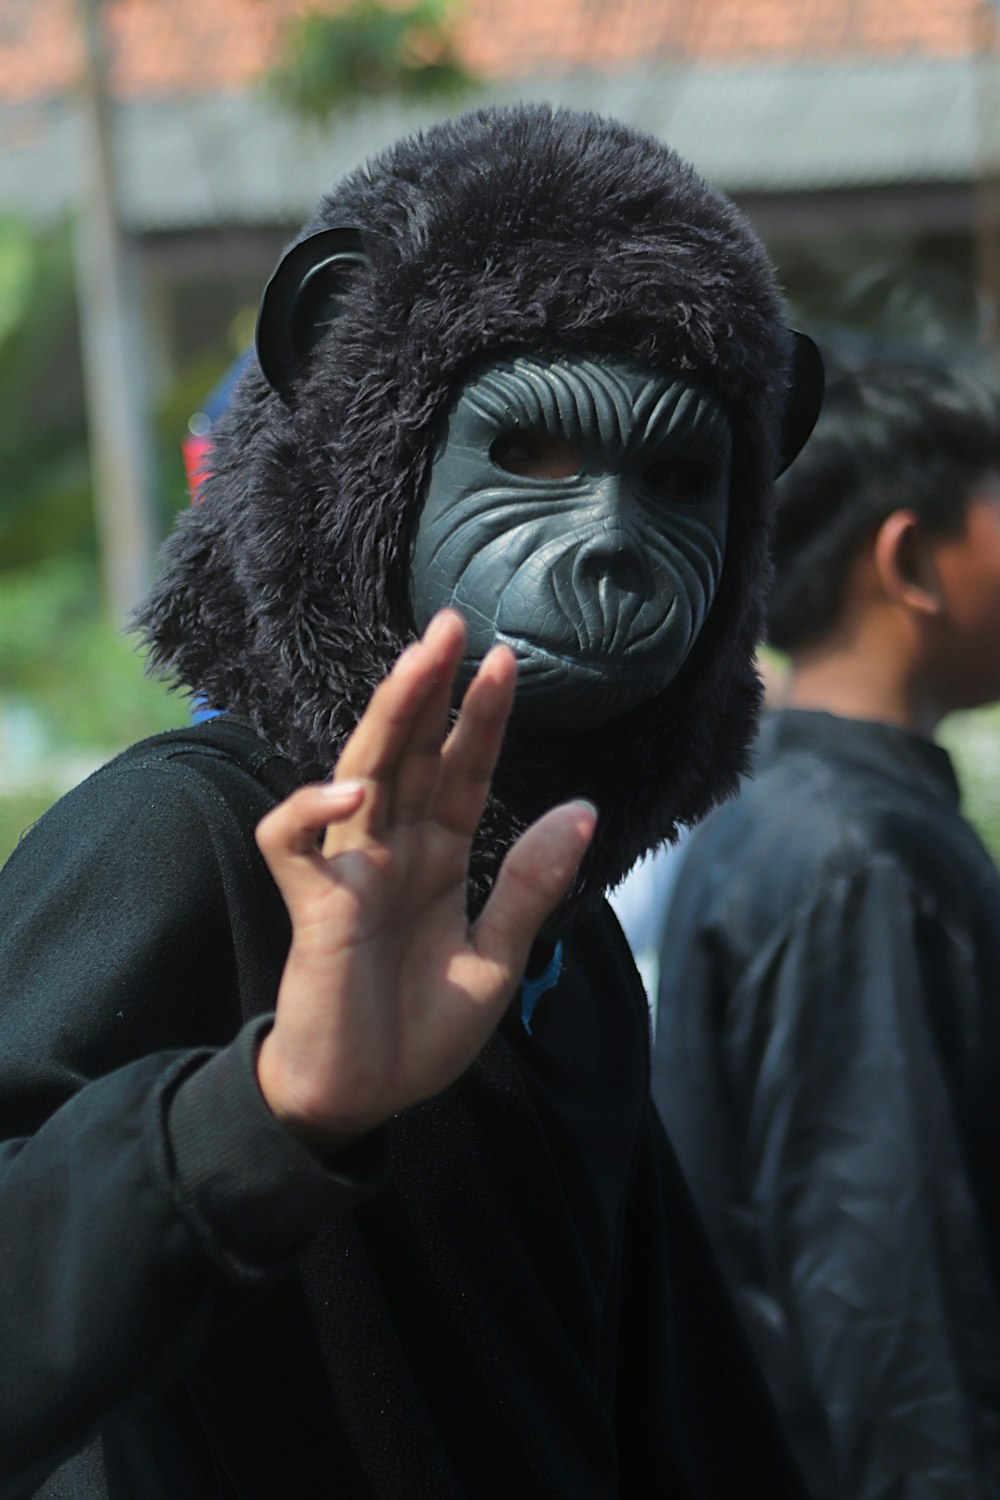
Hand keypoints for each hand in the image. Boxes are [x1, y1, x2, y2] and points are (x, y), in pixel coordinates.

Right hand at [254, 610, 595, 1154]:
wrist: (363, 1100)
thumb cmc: (419, 1033)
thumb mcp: (497, 960)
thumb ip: (531, 885)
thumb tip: (583, 808)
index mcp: (438, 859)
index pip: (461, 772)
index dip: (482, 719)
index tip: (508, 661)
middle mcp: (393, 851)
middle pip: (410, 752)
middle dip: (431, 687)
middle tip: (455, 622)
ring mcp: (349, 871)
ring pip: (361, 771)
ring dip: (390, 716)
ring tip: (420, 663)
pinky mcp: (311, 904)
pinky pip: (294, 840)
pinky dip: (313, 808)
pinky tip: (357, 790)